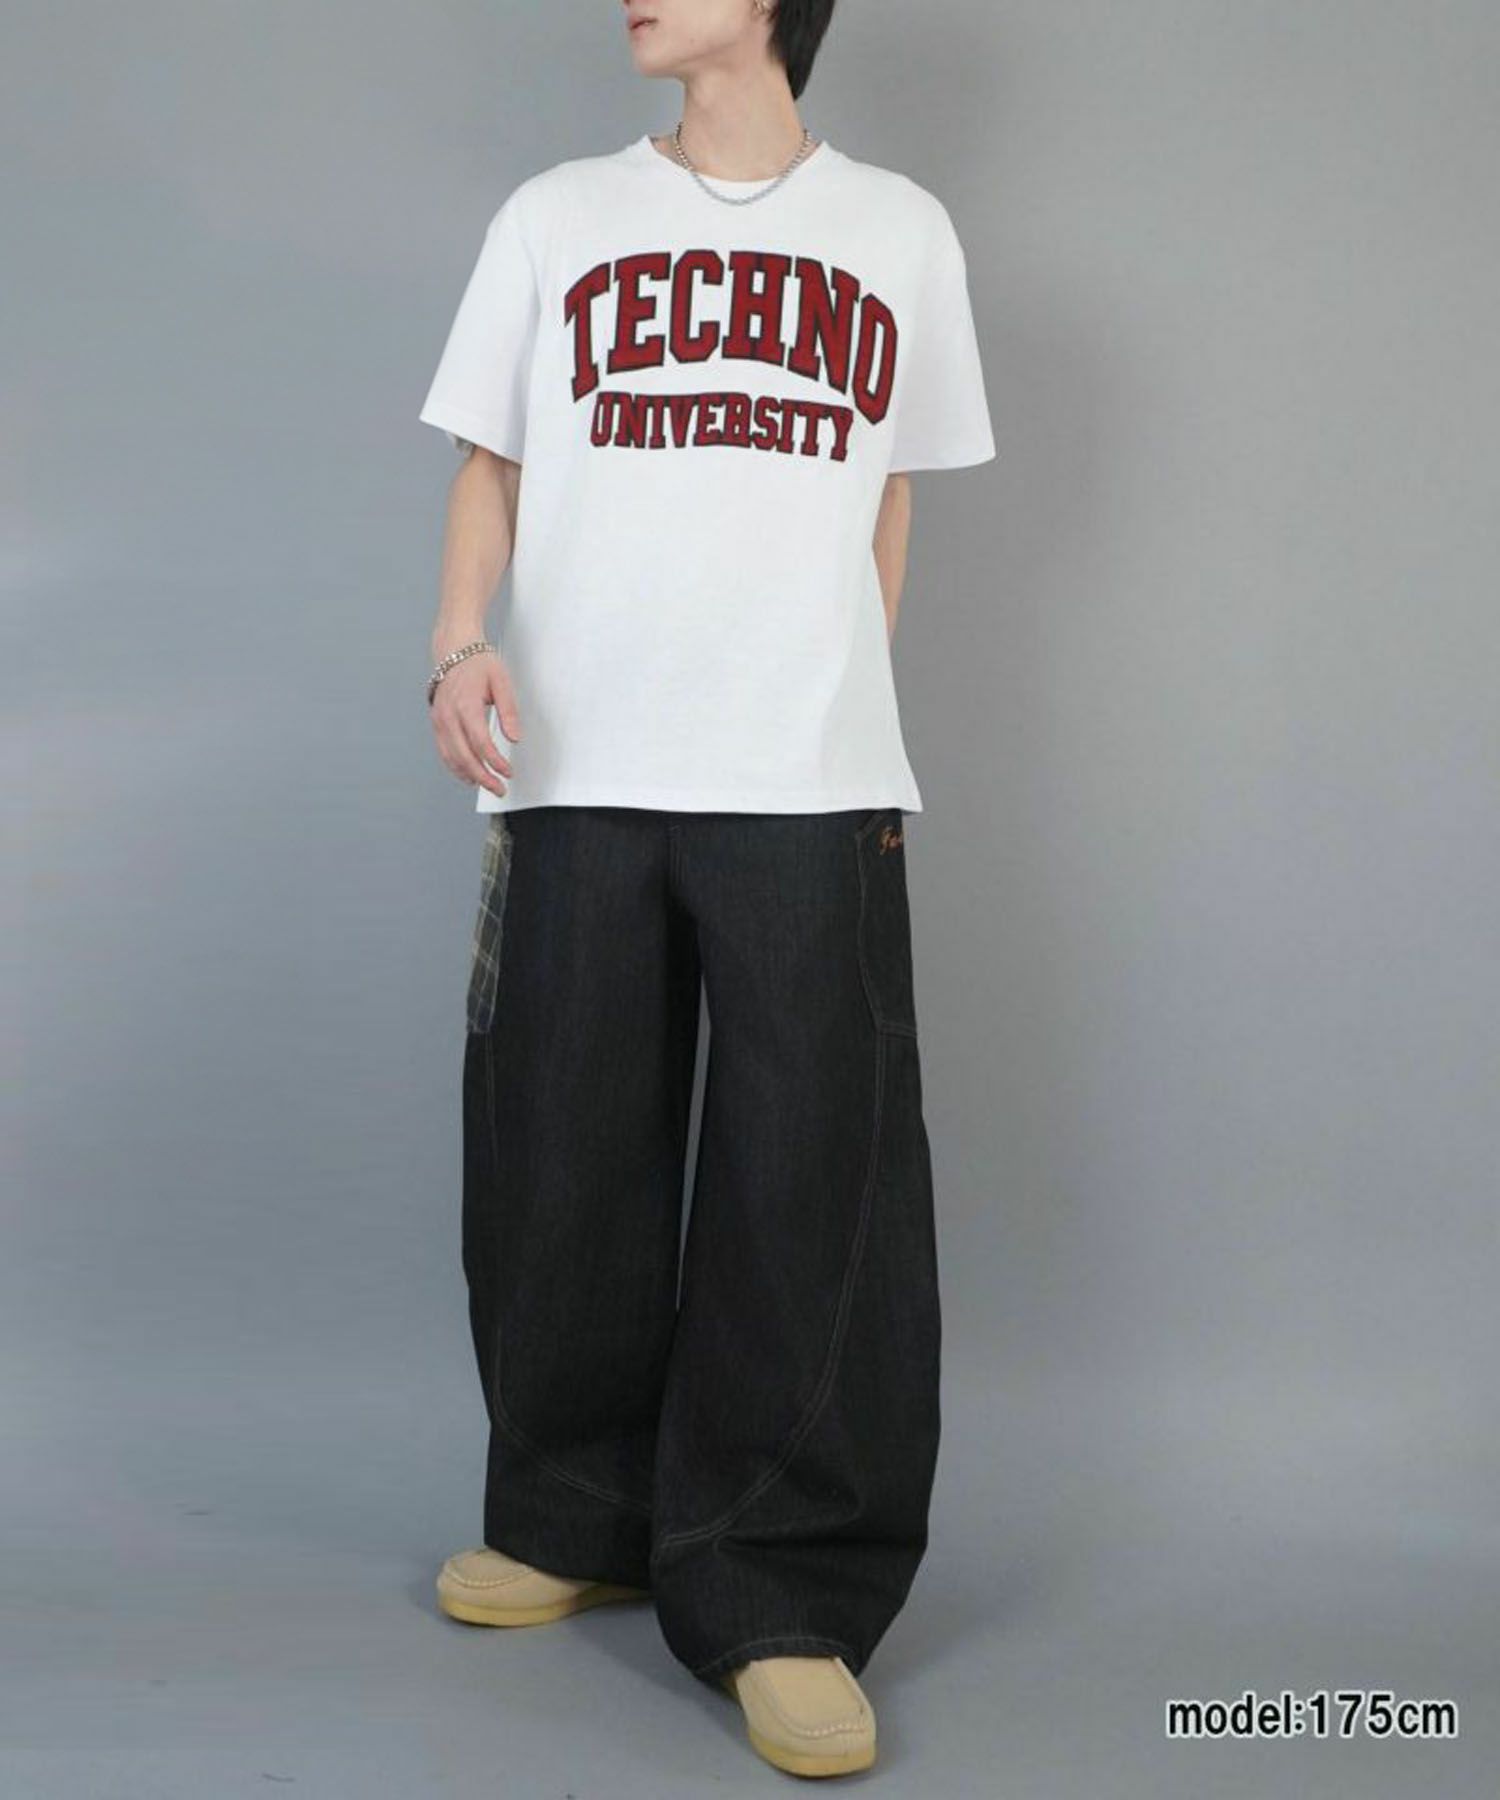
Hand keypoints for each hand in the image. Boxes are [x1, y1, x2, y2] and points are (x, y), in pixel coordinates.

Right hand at [430, 649, 522, 796]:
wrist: (453, 650)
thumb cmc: (479, 663)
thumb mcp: (501, 682)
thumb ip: (509, 711)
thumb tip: (514, 738)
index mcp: (465, 705)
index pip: (480, 742)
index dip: (495, 762)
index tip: (508, 772)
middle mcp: (448, 715)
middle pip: (464, 756)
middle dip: (483, 777)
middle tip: (500, 789)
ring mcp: (439, 721)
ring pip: (451, 758)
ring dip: (469, 776)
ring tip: (488, 786)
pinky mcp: (436, 723)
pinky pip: (444, 751)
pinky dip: (456, 767)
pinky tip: (470, 775)